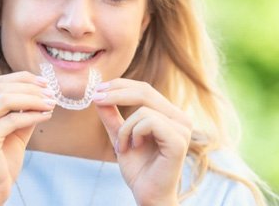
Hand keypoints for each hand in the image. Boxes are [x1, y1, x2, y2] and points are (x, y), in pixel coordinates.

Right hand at [0, 71, 56, 205]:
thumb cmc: (1, 160)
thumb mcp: (14, 129)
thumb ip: (23, 109)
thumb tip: (43, 91)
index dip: (23, 79)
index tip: (45, 82)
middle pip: (2, 87)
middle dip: (32, 88)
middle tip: (52, 93)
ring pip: (6, 99)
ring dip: (34, 99)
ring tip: (51, 103)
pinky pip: (13, 119)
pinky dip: (33, 115)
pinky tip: (47, 116)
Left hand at [93, 79, 191, 205]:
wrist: (147, 194)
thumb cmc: (138, 167)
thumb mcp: (120, 135)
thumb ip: (112, 116)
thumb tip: (98, 94)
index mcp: (169, 114)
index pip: (144, 89)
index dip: (120, 85)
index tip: (98, 89)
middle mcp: (179, 117)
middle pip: (145, 91)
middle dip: (116, 93)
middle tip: (96, 98)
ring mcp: (182, 128)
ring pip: (143, 109)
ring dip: (124, 128)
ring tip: (122, 146)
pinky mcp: (179, 140)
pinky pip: (149, 121)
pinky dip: (133, 133)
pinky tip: (134, 147)